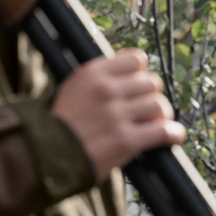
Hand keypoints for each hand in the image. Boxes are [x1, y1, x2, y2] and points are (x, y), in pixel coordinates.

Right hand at [51, 49, 184, 181]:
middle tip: (147, 109)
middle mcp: (106, 90)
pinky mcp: (125, 140)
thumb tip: (131, 74)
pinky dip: (173, 134)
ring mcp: (117, 115)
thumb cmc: (59, 126)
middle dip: (152, 96)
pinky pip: (163, 131)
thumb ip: (99, 79)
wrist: (43, 157)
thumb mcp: (72, 90)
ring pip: (159, 105)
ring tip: (158, 123)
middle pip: (151, 82)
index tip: (139, 86)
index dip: (141, 73)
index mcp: (92, 74)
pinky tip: (173, 137)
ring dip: (163, 115)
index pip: (136, 59)